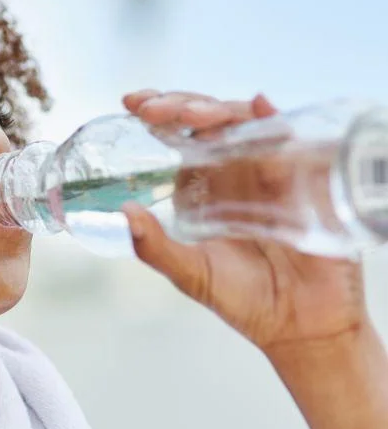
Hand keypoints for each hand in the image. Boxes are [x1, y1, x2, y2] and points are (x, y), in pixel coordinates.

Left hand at [118, 89, 371, 356]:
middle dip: (181, 105)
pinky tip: (258, 108)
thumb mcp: (190, 274)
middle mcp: (235, 170)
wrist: (301, 325)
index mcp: (203, 185)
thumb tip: (123, 213)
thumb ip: (155, 247)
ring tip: (192, 117)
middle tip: (155, 109)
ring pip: (244, 121)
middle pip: (209, 119)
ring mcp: (271, 170)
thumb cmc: (244, 299)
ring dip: (218, 110)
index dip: (158, 112)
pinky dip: (273, 119)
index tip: (133, 103)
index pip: (178, 136)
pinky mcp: (304, 178)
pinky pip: (291, 139)